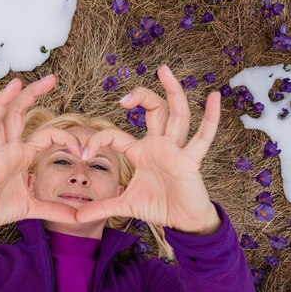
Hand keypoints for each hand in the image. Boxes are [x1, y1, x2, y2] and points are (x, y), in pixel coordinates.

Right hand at [0, 74, 84, 229]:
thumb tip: (77, 218)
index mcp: (20, 154)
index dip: (65, 138)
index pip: (45, 135)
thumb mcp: (32, 208)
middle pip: (17, 114)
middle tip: (52, 78)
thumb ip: (54, 210)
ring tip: (15, 83)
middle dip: (32, 94)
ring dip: (4, 101)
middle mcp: (6, 149)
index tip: (83, 148)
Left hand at [75, 65, 221, 233]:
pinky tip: (214, 97)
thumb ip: (102, 207)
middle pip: (154, 110)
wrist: (183, 221)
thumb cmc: (158, 206)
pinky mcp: (190, 160)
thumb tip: (76, 217)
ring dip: (171, 91)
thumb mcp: (126, 205)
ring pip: (176, 114)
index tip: (83, 153)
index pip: (116, 135)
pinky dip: (210, 118)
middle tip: (124, 96)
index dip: (98, 140)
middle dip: (141, 96)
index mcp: (142, 151)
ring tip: (164, 70)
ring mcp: (176, 149)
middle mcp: (159, 144)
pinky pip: (203, 137)